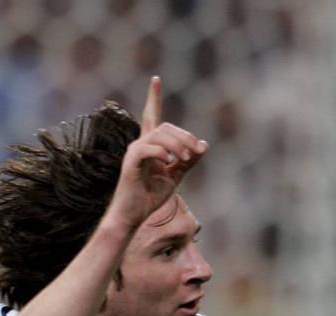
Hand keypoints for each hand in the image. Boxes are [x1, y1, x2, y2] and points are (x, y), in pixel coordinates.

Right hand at [105, 76, 207, 232]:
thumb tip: (204, 145)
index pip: (151, 115)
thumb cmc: (150, 197)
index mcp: (151, 146)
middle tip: (195, 152)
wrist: (132, 216)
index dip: (153, 97)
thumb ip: (188, 161)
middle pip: (165, 126)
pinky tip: (169, 161)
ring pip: (159, 135)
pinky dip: (161, 152)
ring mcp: (134, 151)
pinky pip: (148, 148)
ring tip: (186, 159)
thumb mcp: (175, 176)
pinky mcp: (131, 162)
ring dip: (178, 144)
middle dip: (184, 136)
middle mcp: (140, 144)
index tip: (156, 79)